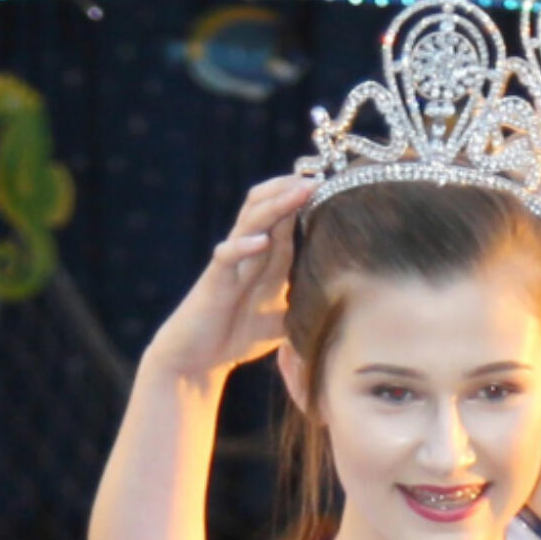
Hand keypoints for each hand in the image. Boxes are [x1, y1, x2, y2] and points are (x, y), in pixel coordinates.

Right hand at [143, 173, 314, 384]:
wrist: (196, 361)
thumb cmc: (238, 337)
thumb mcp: (282, 320)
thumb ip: (304, 306)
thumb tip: (344, 307)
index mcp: (266, 260)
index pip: (285, 220)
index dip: (304, 201)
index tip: (334, 186)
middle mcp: (248, 255)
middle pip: (266, 208)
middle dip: (291, 191)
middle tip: (318, 178)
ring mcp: (231, 265)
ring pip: (249, 223)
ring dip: (274, 206)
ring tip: (297, 192)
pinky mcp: (214, 281)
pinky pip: (226, 257)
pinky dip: (243, 247)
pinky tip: (262, 242)